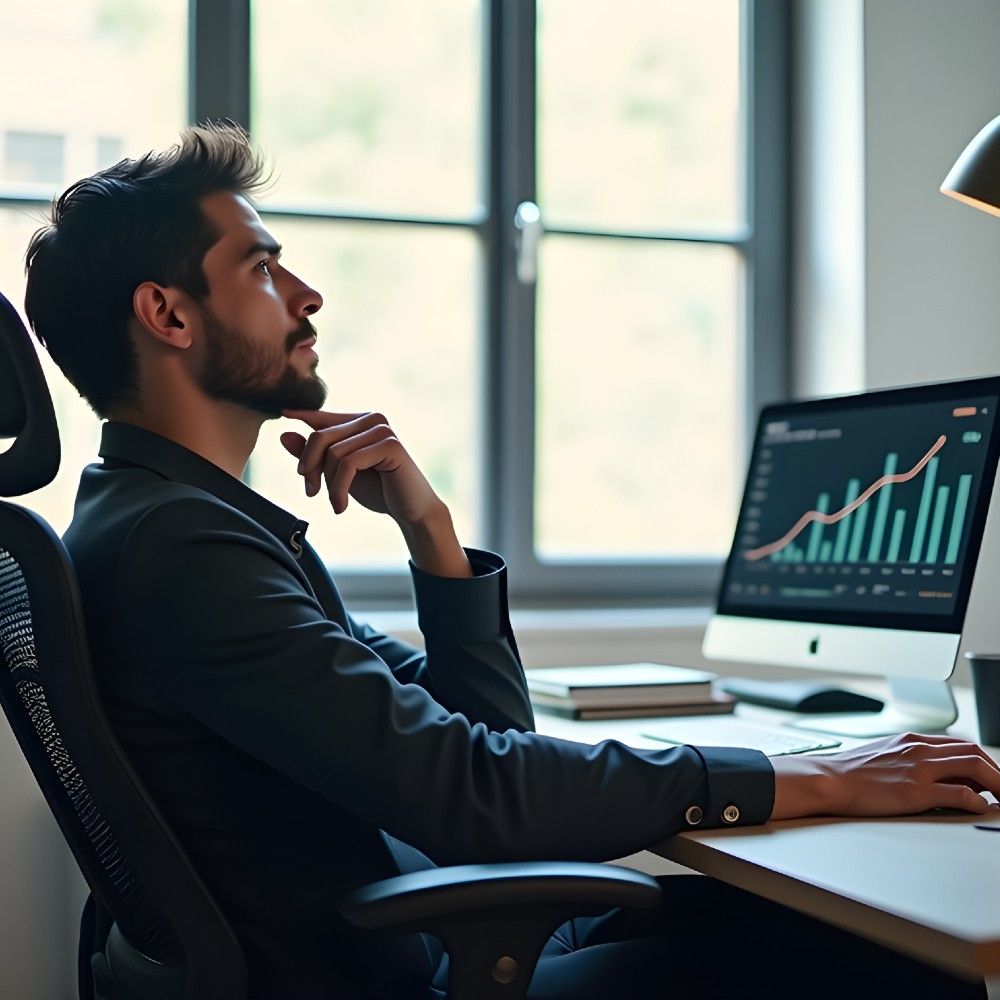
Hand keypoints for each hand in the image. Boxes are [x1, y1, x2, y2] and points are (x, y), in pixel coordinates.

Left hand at [279, 409, 442, 525]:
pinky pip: (349, 463)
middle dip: (309, 467)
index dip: (302, 414)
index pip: (322, 417)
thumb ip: (315, 455)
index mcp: (360, 422)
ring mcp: (382, 429)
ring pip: (333, 452)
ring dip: (328, 484)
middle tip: (310, 492)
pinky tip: (341, 506)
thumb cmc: (378, 490)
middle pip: (321, 436)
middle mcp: (371, 419)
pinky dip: (339, 488)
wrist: (411, 511)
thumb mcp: (339, 473)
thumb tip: (283, 434)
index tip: (284, 412)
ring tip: (335, 504)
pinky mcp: (390, 445)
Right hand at [770, 732, 999, 820]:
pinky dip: (976, 802)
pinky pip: (959, 794)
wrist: (827, 779)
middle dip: (996, 772)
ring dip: (997, 784)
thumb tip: (931, 774)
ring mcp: (918, 769)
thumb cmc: (850, 772)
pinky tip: (980, 808)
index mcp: (911, 739)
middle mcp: (918, 749)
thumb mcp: (883, 755)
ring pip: (974, 767)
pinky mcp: (915, 791)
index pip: (960, 744)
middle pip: (973, 753)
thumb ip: (910, 759)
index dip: (983, 761)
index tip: (991, 777)